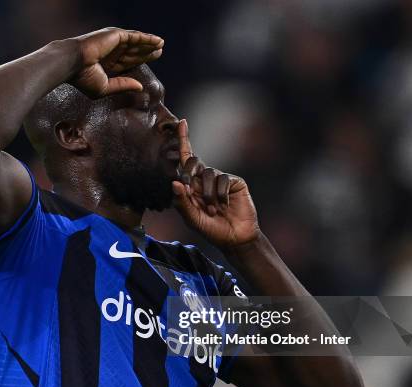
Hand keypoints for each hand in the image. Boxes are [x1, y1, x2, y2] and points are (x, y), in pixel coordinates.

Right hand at [71, 27, 163, 97]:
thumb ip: (122, 86)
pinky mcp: (116, 36)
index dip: (139, 61)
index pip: (127, 62)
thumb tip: (140, 87)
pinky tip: (158, 41)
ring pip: (136, 43)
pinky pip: (136, 37)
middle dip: (146, 52)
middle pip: (133, 52)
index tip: (149, 62)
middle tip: (159, 52)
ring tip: (161, 45)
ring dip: (149, 44)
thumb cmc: (83, 78)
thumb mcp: (105, 88)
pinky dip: (147, 39)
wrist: (73, 64)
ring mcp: (113, 42)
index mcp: (107, 64)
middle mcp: (111, 52)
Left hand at [172, 119, 259, 248]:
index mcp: (192, 186)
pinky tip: (224, 204)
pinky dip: (220, 193)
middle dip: (189, 172)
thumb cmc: (212, 230)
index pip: (186, 161)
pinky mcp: (234, 181)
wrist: (235, 238)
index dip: (183, 140)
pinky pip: (222, 179)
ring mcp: (220, 179)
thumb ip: (182, 203)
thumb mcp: (193, 219)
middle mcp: (205, 179)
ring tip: (213, 209)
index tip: (182, 122)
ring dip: (207, 193)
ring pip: (208, 172)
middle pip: (193, 162)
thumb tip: (175, 183)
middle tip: (191, 189)